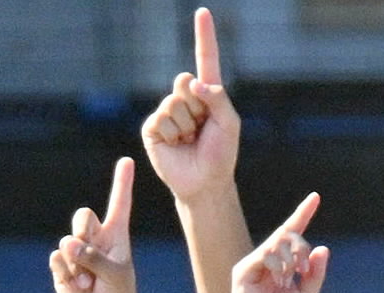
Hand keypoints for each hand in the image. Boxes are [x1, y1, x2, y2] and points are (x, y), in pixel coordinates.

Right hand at [50, 158, 153, 292]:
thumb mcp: (115, 275)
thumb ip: (94, 258)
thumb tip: (66, 246)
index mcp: (116, 236)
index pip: (119, 204)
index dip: (122, 182)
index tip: (127, 161)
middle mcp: (95, 239)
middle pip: (83, 216)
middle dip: (84, 230)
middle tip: (90, 251)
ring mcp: (76, 252)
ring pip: (68, 240)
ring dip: (78, 263)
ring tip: (89, 280)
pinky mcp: (62, 267)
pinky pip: (57, 259)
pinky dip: (67, 273)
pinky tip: (78, 285)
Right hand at [140, 8, 240, 203]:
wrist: (204, 184)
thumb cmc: (220, 154)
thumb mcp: (230, 123)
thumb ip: (218, 98)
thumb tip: (191, 82)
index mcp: (206, 93)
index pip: (205, 59)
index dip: (204, 36)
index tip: (203, 12)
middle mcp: (185, 98)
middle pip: (183, 80)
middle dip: (196, 106)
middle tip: (200, 128)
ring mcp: (167, 112)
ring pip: (173, 103)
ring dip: (185, 125)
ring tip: (190, 140)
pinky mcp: (153, 128)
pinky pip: (160, 119)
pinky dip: (172, 134)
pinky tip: (176, 145)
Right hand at [215, 193, 327, 292]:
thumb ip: (315, 274)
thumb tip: (322, 249)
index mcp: (282, 263)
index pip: (292, 232)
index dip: (303, 213)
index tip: (315, 197)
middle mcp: (266, 259)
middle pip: (287, 234)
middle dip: (300, 247)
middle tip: (304, 269)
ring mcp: (253, 263)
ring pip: (277, 242)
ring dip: (290, 258)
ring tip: (290, 278)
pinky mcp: (243, 270)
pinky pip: (265, 254)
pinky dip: (277, 265)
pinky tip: (279, 280)